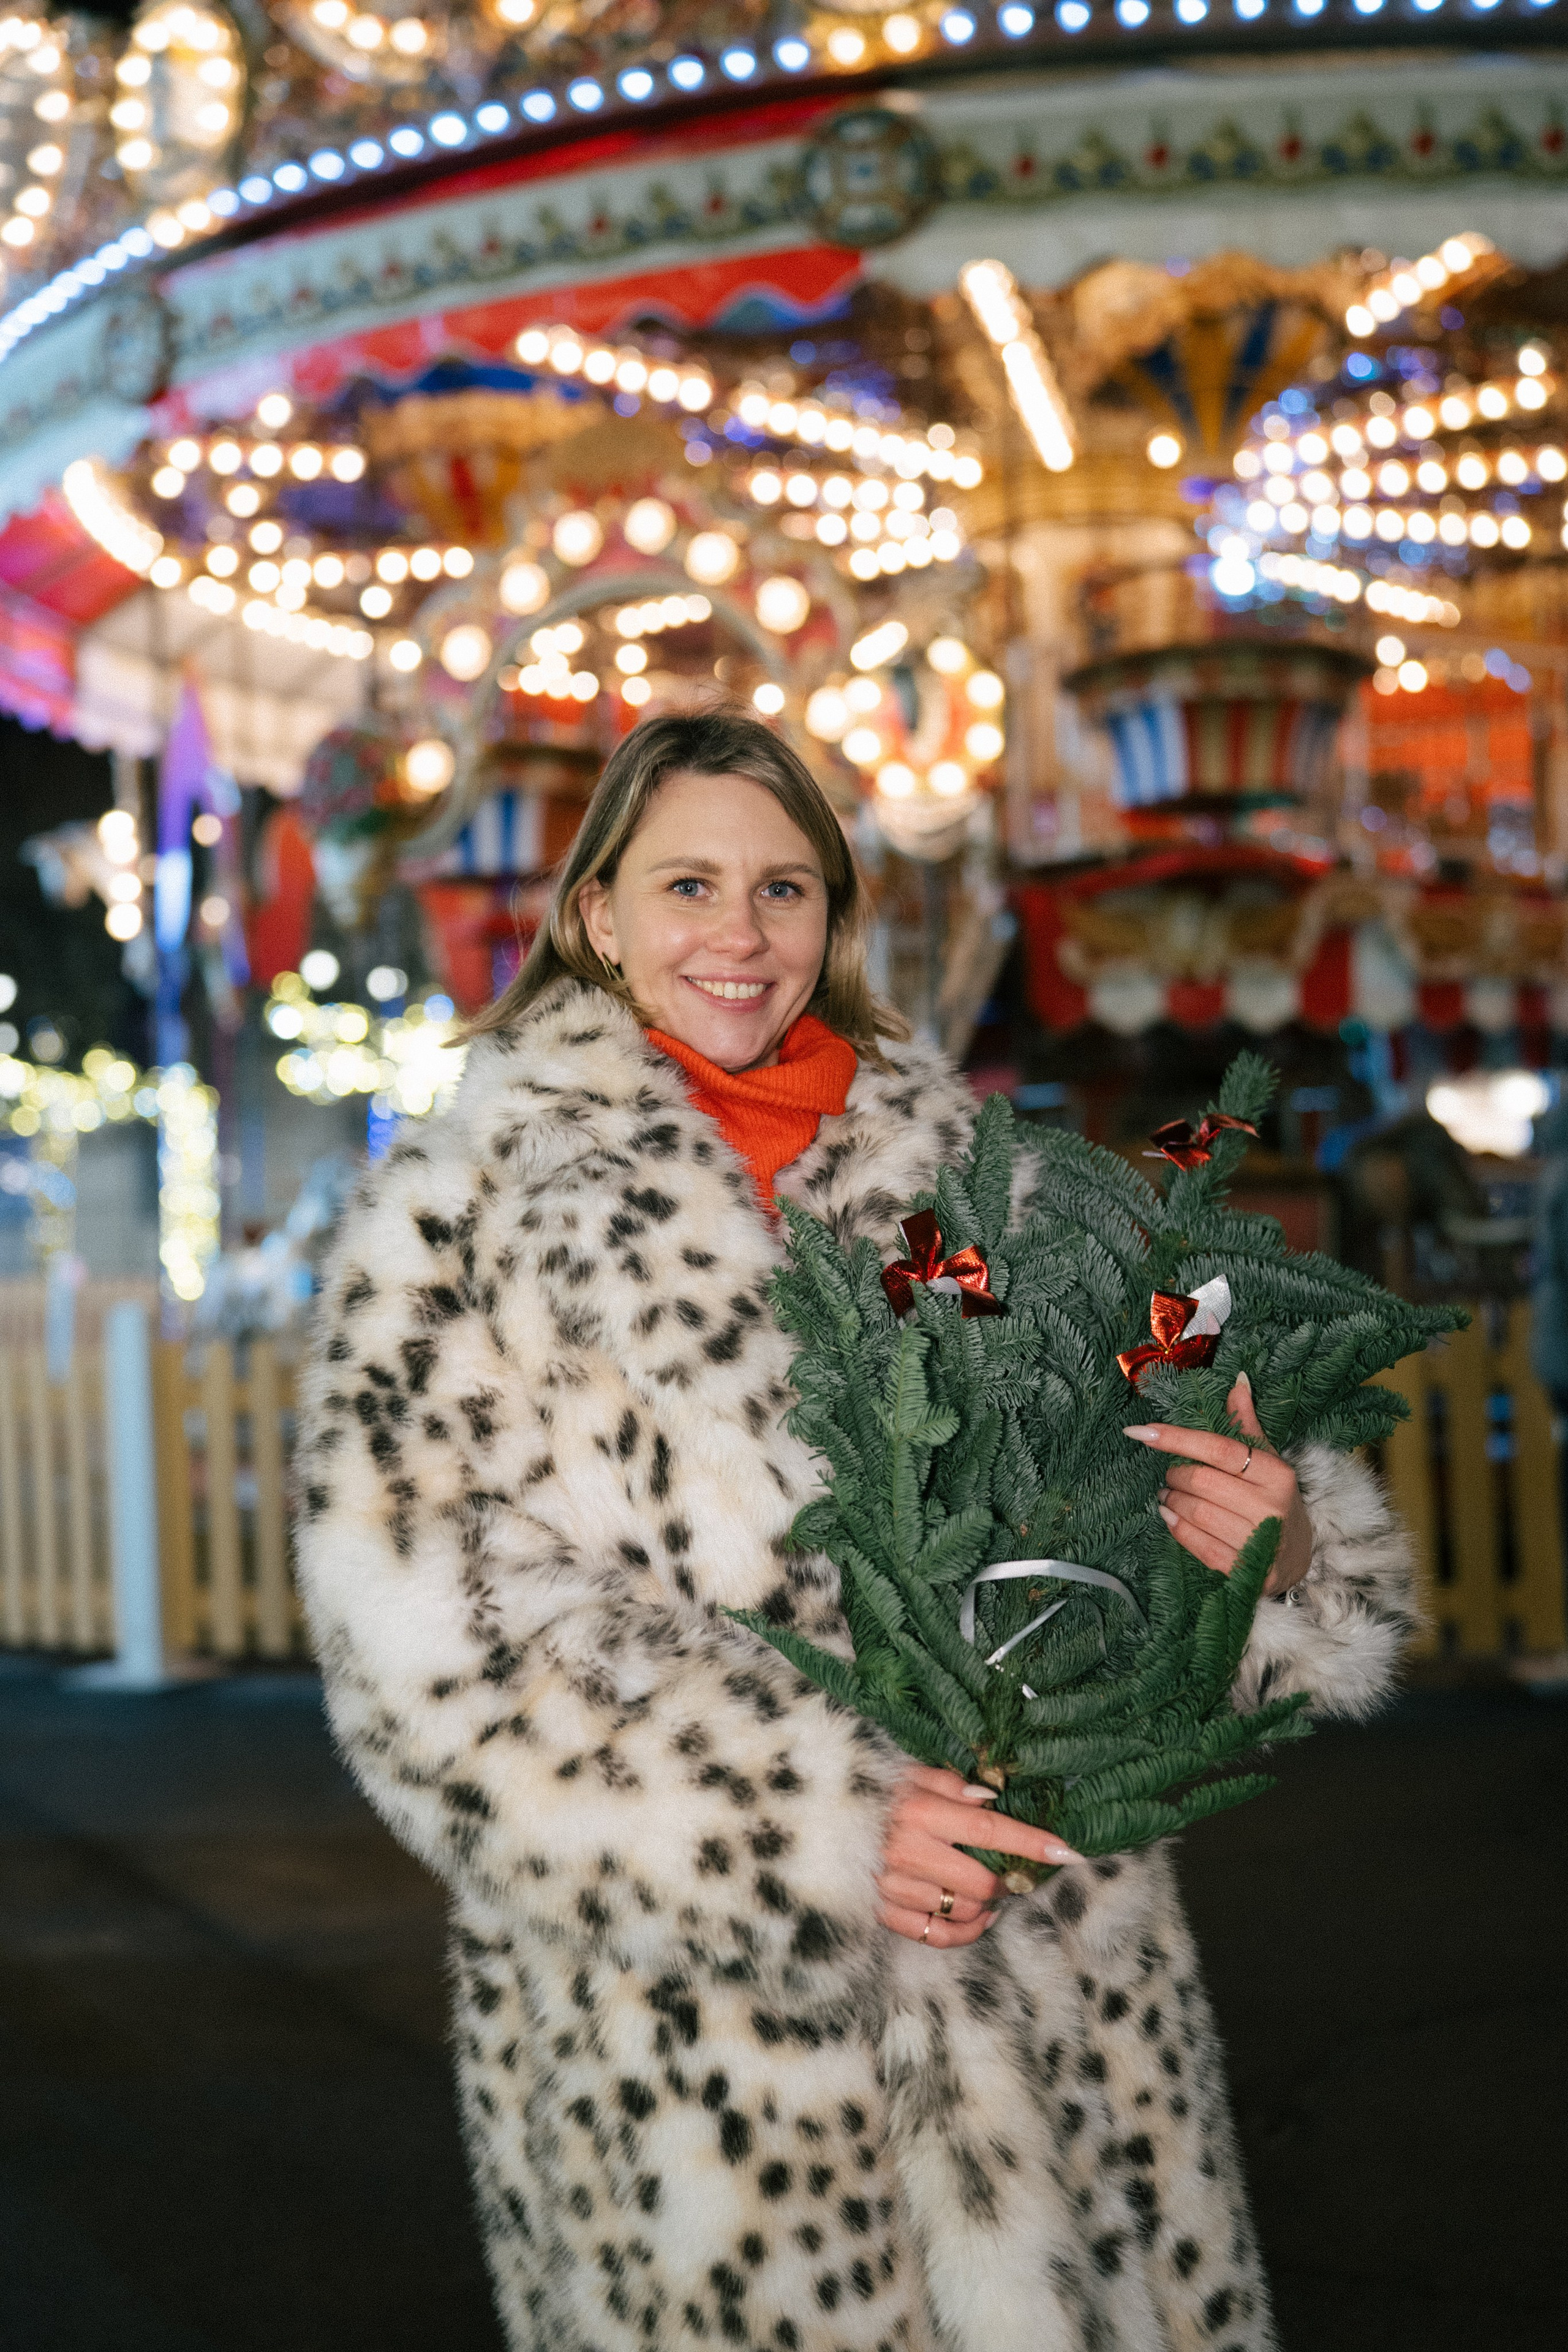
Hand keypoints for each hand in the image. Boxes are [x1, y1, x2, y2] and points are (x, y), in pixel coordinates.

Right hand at [876, 1763, 1083, 1947]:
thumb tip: (992, 1799)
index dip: (1031, 1843)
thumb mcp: (908, 1771)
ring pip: (962, 1911)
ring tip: (992, 1889)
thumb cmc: (868, 1789)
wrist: (818, 1817)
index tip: (1066, 1852)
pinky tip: (977, 1916)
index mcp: (917, 1810)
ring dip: (988, 1904)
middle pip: (981, 1882)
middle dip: (1009, 1880)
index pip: (989, 1830)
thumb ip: (951, 1783)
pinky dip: (966, 1931)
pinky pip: (936, 1936)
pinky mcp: (882, 1913)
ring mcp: (893, 1888)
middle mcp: (906, 1851)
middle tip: (1015, 1871)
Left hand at [1123, 1371, 1311, 1596]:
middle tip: (1169, 1476)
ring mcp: (1258, 1541)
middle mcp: (1270, 1506)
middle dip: (1174, 1476)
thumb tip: (1237, 1381)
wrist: (1296, 1559)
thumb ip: (1247, 1424)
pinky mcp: (1245, 1569)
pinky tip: (1170, 1517)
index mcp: (1277, 1473)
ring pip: (1195, 1512)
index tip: (1140, 1432)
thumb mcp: (1268, 1461)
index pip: (1218, 1448)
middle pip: (1201, 1481)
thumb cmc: (1275, 1501)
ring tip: (1167, 1496)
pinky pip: (1197, 1543)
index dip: (1176, 1438)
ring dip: (1171, 1501)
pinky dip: (1177, 1528)